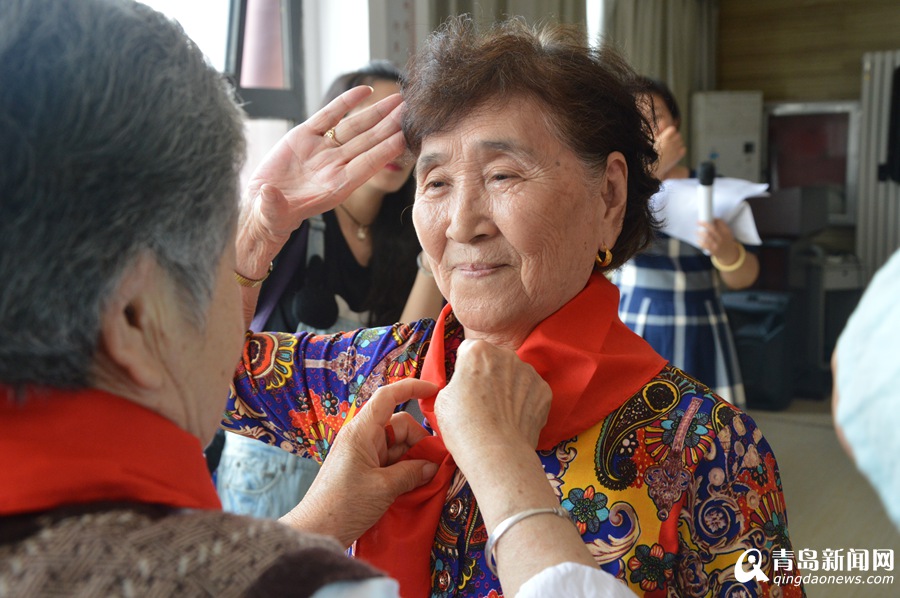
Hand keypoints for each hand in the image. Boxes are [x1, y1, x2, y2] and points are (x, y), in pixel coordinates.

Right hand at [241, 86, 405, 248]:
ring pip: (355, 127)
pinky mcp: (305, 135)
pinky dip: (346, 102)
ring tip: (398, 99)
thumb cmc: (273, 213)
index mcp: (335, 186)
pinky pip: (330, 115)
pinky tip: (365, 90)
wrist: (263, 201)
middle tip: (411, 110)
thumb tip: (268, 194)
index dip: (384, 151)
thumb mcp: (273, 212)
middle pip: (368, 142)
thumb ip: (273, 204)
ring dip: (377, 113)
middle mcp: (334, 165)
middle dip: (390, 126)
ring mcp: (322, 149)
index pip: (366, 165)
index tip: (404, 136)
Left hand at [280, 379, 438, 546]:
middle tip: (436, 466)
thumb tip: (433, 466)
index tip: (434, 390)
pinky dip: (405, 471)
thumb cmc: (342, 505)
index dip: (412, 387)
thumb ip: (411, 473)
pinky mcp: (364, 471)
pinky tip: (414, 487)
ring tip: (426, 481)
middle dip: (420, 442)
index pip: (388, 396)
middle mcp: (362, 438)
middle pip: (400, 425)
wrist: (316, 531)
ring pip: (398, 446)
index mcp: (361, 432)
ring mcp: (363, 455)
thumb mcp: (384, 488)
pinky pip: (391, 462)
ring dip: (414, 460)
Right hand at [435, 340, 551, 464]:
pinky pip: (531, 390)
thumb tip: (465, 384)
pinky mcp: (544, 390)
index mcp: (478, 351)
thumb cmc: (463, 427)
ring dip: (508, 387)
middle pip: (494, 360)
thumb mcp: (443, 399)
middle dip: (489, 374)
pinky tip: (514, 419)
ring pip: (515, 374)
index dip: (465, 368)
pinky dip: (524, 401)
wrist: (497, 454)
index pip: (469, 350)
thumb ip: (457, 381)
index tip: (465, 385)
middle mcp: (506, 354)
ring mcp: (529, 372)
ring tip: (500, 414)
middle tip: (482, 401)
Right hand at [654, 125, 685, 178]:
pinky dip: (680, 151)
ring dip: (677, 144)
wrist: (652, 168)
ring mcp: (675, 149)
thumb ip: (659, 133)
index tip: (666, 137)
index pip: (672, 129)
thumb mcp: (653, 142)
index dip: (670, 133)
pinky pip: (683, 149)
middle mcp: (671, 142)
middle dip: (674, 138)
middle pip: (678, 135)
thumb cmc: (650, 155)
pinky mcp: (678, 156)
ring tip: (670, 150)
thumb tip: (664, 125)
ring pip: (681, 142)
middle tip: (669, 144)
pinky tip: (674, 154)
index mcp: (664, 138)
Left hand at [697, 218, 740, 262]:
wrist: (729, 253)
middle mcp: (722, 238)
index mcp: (726, 232)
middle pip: (712, 229)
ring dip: (700, 234)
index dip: (713, 220)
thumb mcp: (727, 232)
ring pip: (708, 237)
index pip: (720, 223)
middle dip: (704, 225)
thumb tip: (713, 218)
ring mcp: (718, 244)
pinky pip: (705, 246)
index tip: (705, 218)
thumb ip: (721, 225)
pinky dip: (700, 242)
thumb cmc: (725, 240)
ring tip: (696, 232)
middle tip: (697, 223)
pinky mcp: (714, 251)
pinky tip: (698, 240)